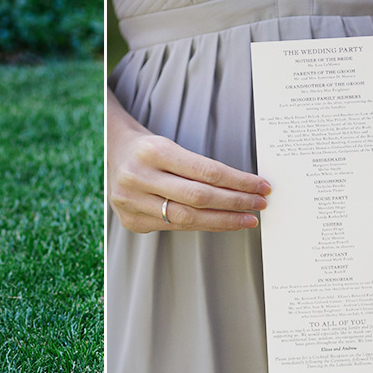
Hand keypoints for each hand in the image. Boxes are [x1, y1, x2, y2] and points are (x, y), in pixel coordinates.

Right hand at [107, 90, 269, 232]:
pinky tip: (218, 223)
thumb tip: (241, 188)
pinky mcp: (130, 221)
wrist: (112, 152)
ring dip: (223, 220)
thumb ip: (199, 168)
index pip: (206, 172)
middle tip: (259, 204)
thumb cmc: (150, 148)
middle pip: (199, 197)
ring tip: (246, 219)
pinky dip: (200, 225)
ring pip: (187, 218)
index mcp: (153, 151)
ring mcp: (131, 202)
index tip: (261, 187)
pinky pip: (173, 227)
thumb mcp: (170, 145)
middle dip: (235, 203)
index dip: (238, 182)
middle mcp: (139, 176)